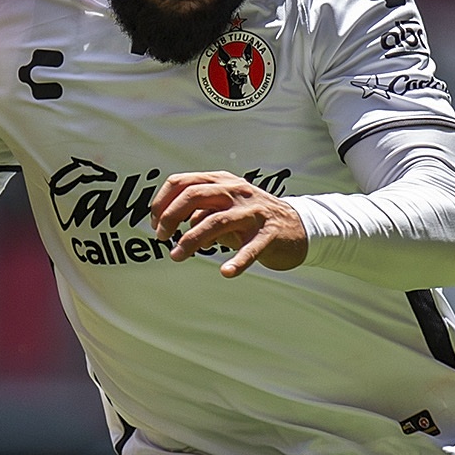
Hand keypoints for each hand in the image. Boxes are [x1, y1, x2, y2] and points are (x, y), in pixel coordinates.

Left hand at [152, 171, 306, 276]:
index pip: (182, 182)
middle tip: (162, 238)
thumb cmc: (253, 218)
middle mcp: (236, 191)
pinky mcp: (269, 233)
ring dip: (191, 241)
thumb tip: (168, 224)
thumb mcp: (225, 208)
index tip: (155, 223)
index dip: (163, 202)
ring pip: (215, 221)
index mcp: (222, 182)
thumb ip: (199, 211)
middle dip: (171, 217)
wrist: (298, 226)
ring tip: (177, 256)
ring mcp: (253, 211)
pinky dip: (238, 261)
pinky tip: (226, 272)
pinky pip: (250, 247)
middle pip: (194, 196)